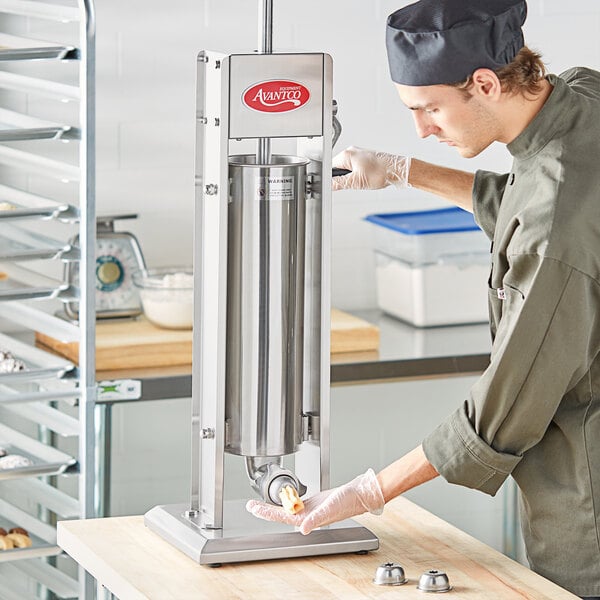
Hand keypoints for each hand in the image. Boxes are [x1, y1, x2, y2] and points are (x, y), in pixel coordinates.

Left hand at [245, 468, 384, 534]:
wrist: (359, 494)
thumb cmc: (348, 501)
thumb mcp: (330, 508)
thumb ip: (316, 519)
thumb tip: (302, 528)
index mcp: (308, 518)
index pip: (282, 516)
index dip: (267, 513)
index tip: (254, 508)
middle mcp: (307, 515)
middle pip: (280, 514)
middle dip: (265, 510)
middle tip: (250, 506)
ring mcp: (310, 509)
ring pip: (287, 509)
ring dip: (274, 506)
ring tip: (260, 504)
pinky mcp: (314, 503)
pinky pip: (296, 503)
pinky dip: (287, 501)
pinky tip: (283, 499)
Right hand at [332, 146, 410, 190]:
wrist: (398, 171)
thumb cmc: (381, 172)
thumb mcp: (357, 182)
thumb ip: (339, 183)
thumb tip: (329, 186)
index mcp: (347, 154)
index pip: (330, 167)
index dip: (331, 178)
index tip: (334, 186)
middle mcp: (352, 152)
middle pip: (338, 168)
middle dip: (342, 178)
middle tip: (352, 183)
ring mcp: (359, 155)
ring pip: (347, 169)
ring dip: (351, 177)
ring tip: (361, 180)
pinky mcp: (365, 159)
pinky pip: (355, 168)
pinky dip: (357, 175)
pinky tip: (365, 178)